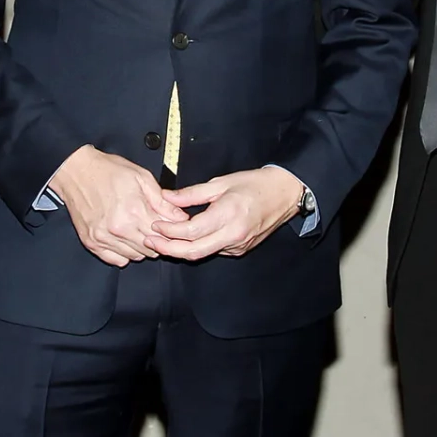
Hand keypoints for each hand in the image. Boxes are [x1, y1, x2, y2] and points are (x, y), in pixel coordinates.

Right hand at [47, 145, 187, 266]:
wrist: (76, 171)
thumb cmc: (108, 170)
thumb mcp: (141, 177)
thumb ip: (162, 200)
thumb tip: (181, 217)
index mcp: (133, 210)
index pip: (163, 234)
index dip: (170, 231)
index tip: (170, 226)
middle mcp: (119, 228)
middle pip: (151, 248)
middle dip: (158, 240)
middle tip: (154, 227)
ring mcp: (103, 238)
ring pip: (135, 256)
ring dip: (141, 247)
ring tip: (138, 230)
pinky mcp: (92, 242)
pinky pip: (116, 260)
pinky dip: (124, 253)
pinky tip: (124, 238)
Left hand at [151, 168, 305, 260]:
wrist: (285, 194)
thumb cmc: (255, 184)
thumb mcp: (221, 182)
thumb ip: (192, 193)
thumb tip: (167, 196)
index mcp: (228, 215)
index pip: (191, 231)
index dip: (169, 231)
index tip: (155, 225)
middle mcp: (233, 235)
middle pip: (193, 251)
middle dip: (169, 249)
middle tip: (151, 241)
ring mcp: (238, 245)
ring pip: (203, 253)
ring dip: (182, 248)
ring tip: (164, 238)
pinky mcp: (241, 249)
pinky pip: (214, 250)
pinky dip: (198, 245)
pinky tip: (188, 236)